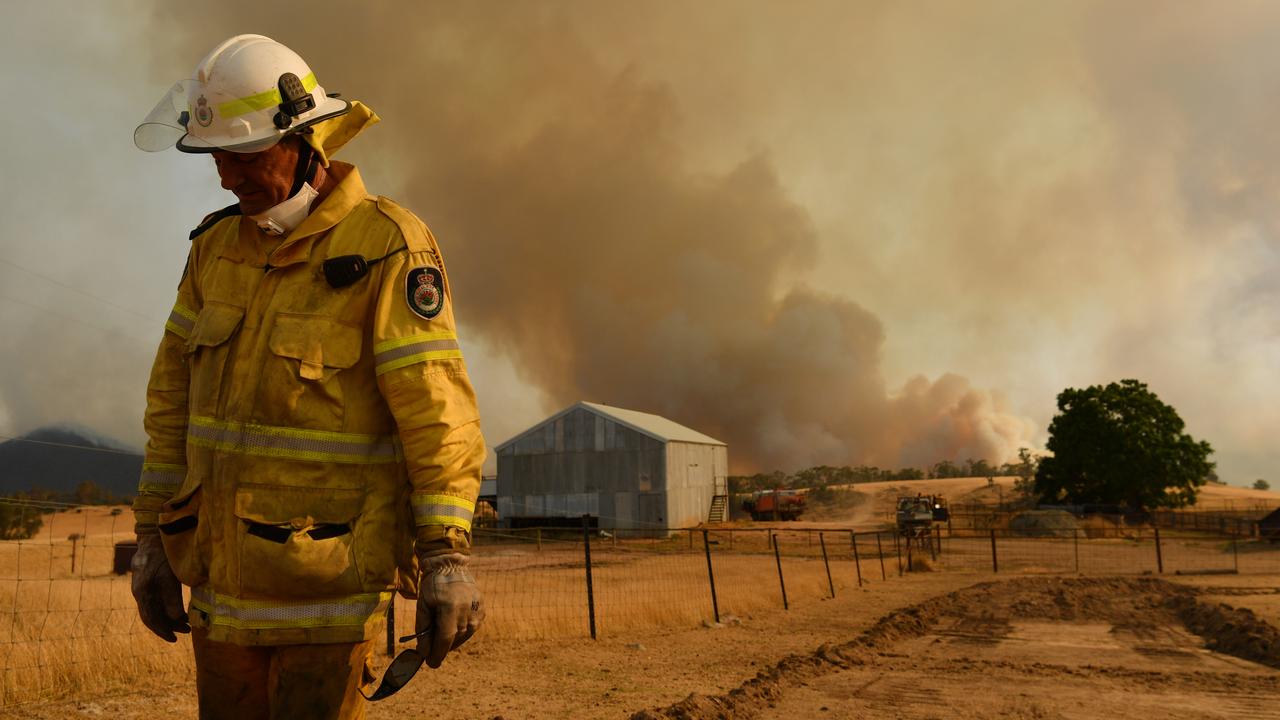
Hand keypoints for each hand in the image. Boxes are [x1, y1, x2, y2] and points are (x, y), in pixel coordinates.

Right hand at [130, 533, 189, 641]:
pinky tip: (178, 611)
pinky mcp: (146, 584)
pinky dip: (165, 609)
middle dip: (168, 627)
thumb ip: (172, 599)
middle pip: (151, 617)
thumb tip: (176, 619)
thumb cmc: (164, 556)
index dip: (164, 630)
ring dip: (168, 618)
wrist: (153, 538)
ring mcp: (141, 588)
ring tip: (185, 623)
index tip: (176, 638)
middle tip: (186, 631)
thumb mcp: (171, 577)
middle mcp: (139, 592)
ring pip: (153, 610)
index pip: (151, 619)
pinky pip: (153, 603)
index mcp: (144, 592)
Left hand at [415, 553, 483, 667]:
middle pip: (455, 638)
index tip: (430, 663)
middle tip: (431, 650)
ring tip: (442, 635)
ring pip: (464, 636)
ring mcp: (477, 609)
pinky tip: (453, 625)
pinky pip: (472, 629)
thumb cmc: (433, 585)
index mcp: (450, 606)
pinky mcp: (482, 610)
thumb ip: (423, 629)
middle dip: (442, 648)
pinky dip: (461, 632)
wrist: (451, 566)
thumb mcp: (422, 605)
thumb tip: (424, 652)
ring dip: (452, 640)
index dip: (438, 653)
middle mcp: (467, 608)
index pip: (446, 638)